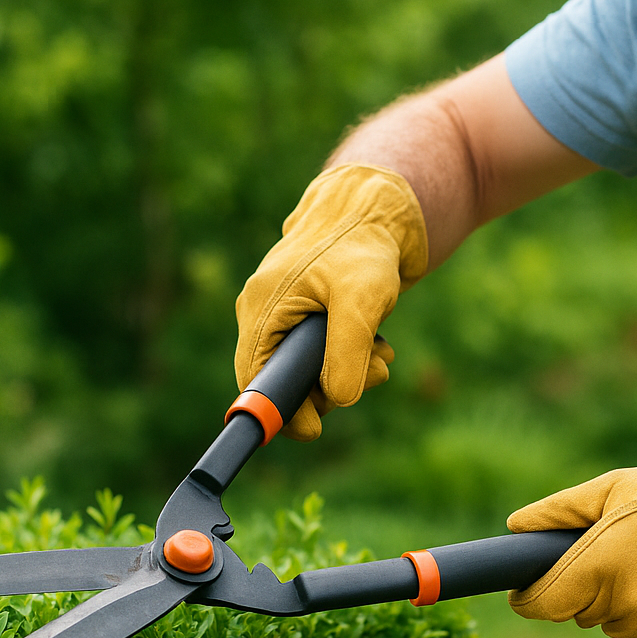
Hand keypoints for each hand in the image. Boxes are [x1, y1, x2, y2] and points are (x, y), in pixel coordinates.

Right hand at [234, 164, 427, 440]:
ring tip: (382, 355)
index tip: (313, 430)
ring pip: (311, 370)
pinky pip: (324, 354)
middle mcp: (268, 313)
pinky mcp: (310, 316)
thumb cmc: (363, 245)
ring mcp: (288, 315)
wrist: (378, 207)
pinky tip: (379, 345)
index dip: (280, 411)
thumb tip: (337, 400)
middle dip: (330, 389)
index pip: (255, 378)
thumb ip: (345, 353)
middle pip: (286, 380)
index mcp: (263, 307)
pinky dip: (353, 357)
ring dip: (349, 372)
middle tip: (373, 375)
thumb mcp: (360, 302)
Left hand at [507, 452, 636, 637]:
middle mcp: (621, 607)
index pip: (540, 604)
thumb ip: (560, 511)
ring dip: (622, 597)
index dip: (528, 595)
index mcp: (599, 566)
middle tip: (620, 546)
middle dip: (585, 585)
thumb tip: (516, 526)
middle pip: (576, 611)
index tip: (527, 587)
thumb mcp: (620, 487)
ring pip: (612, 620)